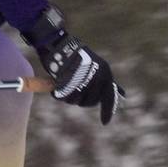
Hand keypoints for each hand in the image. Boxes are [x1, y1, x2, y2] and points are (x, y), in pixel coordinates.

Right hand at [23, 8, 122, 125]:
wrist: (58, 43)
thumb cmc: (73, 54)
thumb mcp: (91, 66)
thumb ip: (98, 82)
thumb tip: (111, 97)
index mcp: (105, 72)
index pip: (109, 96)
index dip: (107, 111)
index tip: (105, 123)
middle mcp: (97, 77)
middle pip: (91, 101)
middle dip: (82, 99)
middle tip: (73, 91)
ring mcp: (84, 80)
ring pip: (78, 101)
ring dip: (70, 97)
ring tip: (65, 85)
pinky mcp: (70, 82)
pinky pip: (65, 97)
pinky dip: (59, 94)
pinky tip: (56, 88)